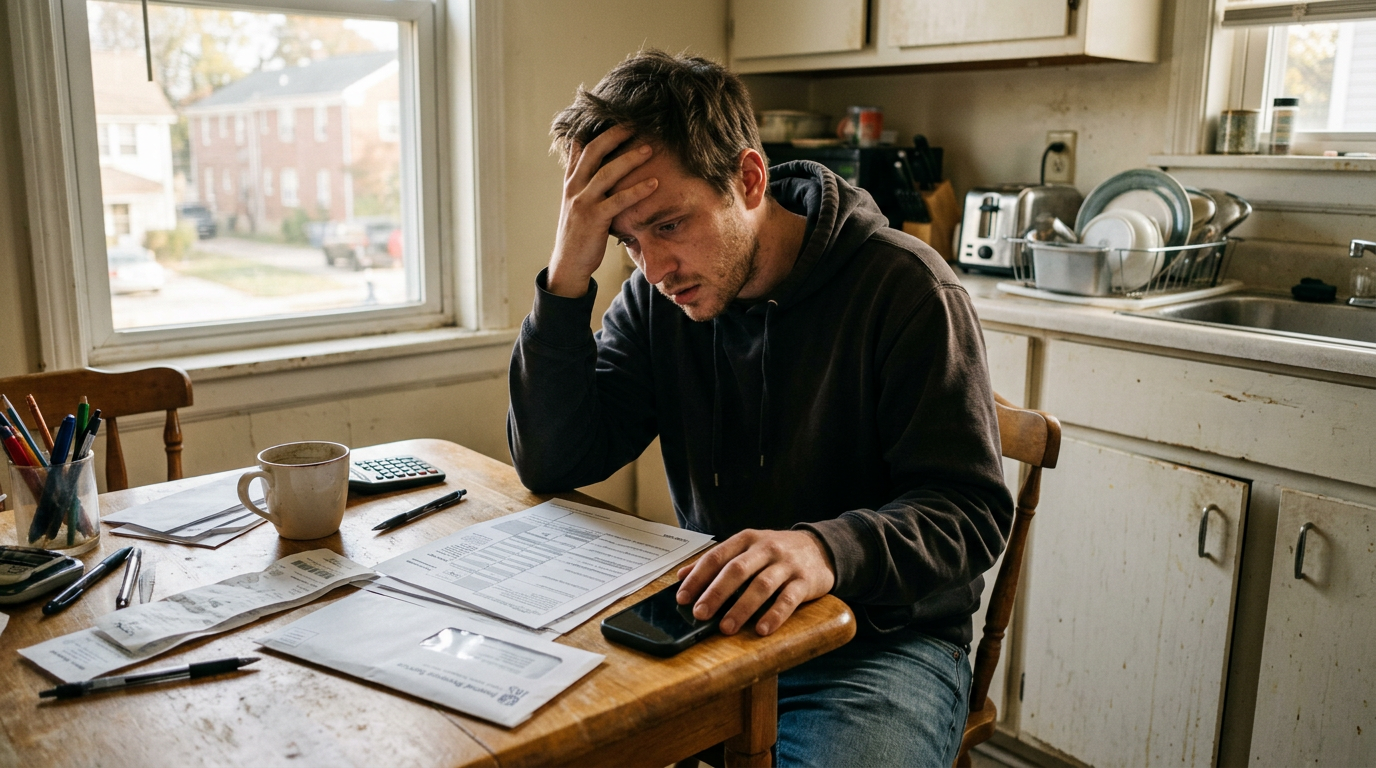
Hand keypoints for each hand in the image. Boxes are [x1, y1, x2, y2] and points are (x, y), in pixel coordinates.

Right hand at [546, 125, 658, 297]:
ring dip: (630, 158)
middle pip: (593, 151)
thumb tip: (592, 160)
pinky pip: (618, 200)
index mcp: (571, 181)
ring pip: (606, 172)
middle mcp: (574, 187)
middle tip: (635, 124)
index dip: (597, 129)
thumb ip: (583, 181)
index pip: (581, 147)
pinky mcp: (594, 219)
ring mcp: (582, 202)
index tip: (616, 115)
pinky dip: (637, 190)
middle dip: (614, 135)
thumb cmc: (579, 233)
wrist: (568, 264)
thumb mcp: (577, 203)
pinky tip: (654, 184)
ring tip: (649, 149)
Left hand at [675, 529, 835, 636]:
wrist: (821, 548)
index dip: (697, 577)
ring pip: (761, 586)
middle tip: (700, 614)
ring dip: (741, 608)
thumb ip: (717, 561)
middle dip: (716, 593)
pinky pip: (788, 599)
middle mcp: (766, 548)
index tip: (682, 598)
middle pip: (737, 570)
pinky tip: (762, 630)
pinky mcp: (805, 581)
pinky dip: (774, 615)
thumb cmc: (776, 552)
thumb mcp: (747, 548)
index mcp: (747, 539)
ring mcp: (786, 565)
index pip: (717, 557)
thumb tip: (682, 576)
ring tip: (726, 628)